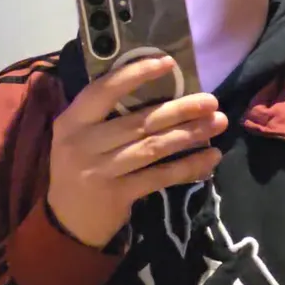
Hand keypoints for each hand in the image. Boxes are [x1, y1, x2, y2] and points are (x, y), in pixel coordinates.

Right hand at [47, 55, 227, 248]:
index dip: (136, 74)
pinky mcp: (117, 195)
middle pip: (139, 121)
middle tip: (211, 101)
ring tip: (217, 124)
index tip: (168, 62)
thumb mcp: (80, 137)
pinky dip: (187, 167)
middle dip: (180, 109)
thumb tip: (161, 91)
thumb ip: (106, 116)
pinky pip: (159, 176)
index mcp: (72, 121)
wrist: (66, 221)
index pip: (104, 90)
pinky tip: (210, 159)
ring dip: (189, 134)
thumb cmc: (81, 168)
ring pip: (153, 147)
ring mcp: (99, 170)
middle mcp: (83, 143)